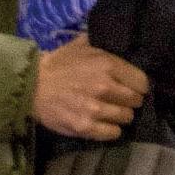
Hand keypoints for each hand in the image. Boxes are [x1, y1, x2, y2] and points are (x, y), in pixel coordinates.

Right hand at [32, 35, 149, 140]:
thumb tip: (122, 41)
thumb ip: (104, 43)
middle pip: (135, 101)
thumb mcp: (83, 43)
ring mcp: (95, 109)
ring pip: (125, 118)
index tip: (134, 88)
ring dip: (122, 116)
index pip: (141, 82)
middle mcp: (105, 87)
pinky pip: (112, 133)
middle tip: (123, 101)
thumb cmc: (59, 63)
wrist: (33, 86)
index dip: (139, 86)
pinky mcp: (85, 127)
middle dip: (131, 101)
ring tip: (113, 113)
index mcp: (108, 64)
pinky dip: (112, 130)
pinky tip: (106, 125)